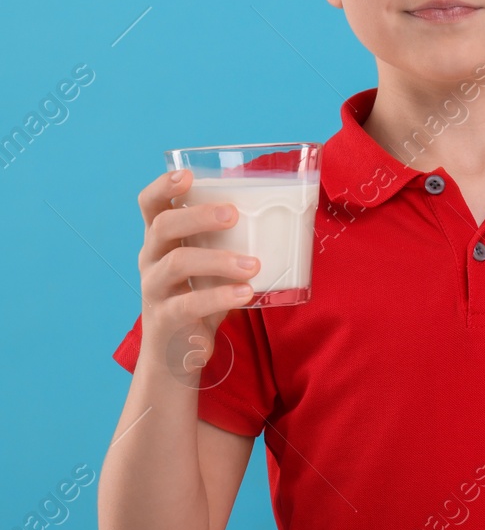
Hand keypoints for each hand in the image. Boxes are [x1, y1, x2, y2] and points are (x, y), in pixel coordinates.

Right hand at [136, 169, 258, 380]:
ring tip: (253, 264)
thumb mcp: (211, 267)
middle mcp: (151, 260)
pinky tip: (246, 293)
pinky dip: (219, 296)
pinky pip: (189, 304)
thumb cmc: (200, 299)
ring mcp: (154, 290)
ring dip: (218, 260)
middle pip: (162, 226)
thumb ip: (231, 243)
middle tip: (233, 214)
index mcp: (161, 241)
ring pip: (177, 263)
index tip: (186, 175)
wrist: (176, 354)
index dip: (162, 186)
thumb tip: (288, 217)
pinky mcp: (165, 320)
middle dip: (197, 215)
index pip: (150, 205)